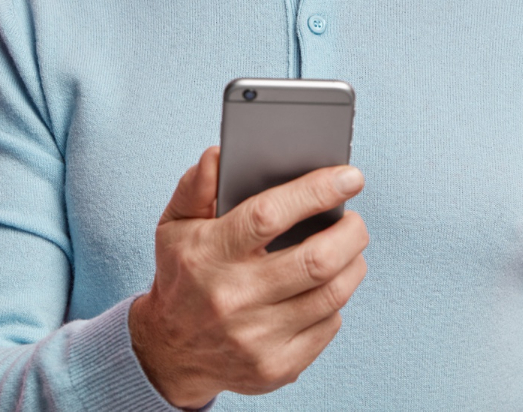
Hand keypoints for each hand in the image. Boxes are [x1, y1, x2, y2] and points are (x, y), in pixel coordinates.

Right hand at [128, 147, 368, 408]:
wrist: (168, 351)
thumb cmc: (181, 276)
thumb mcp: (174, 226)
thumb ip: (194, 187)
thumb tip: (218, 155)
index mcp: (209, 254)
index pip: (270, 214)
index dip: (316, 191)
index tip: (350, 177)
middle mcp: (234, 297)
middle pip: (316, 260)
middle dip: (351, 233)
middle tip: (354, 220)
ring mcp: (256, 338)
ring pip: (331, 295)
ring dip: (353, 265)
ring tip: (350, 249)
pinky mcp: (275, 367)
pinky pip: (327, 327)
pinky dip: (336, 302)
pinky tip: (326, 288)